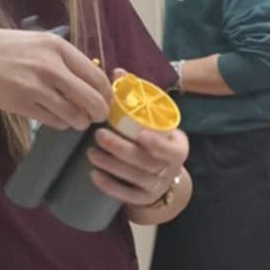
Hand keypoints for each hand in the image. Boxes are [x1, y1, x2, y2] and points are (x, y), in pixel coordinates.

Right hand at [0, 25, 110, 127]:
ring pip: (76, 116)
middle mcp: (50, 66)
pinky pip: (55, 122)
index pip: (98, 77)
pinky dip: (61, 123)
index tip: (105, 100)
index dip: (106, 94)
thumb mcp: (40, 43)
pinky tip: (55, 116)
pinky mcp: (21, 104)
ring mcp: (35, 87)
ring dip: (79, 121)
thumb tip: (96, 83)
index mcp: (58, 47)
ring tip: (74, 117)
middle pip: (93, 100)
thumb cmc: (6, 49)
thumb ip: (67, 60)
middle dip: (98, 113)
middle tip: (95, 116)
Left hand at [87, 75, 188, 207]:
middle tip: (99, 136)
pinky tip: (94, 176)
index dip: (158, 144)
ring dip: (111, 166)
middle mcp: (170, 169)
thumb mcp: (156, 121)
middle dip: (121, 150)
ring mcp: (157, 186)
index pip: (172, 150)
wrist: (162, 172)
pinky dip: (110, 186)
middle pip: (146, 163)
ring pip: (134, 178)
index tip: (141, 135)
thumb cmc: (156, 139)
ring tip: (91, 153)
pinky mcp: (143, 197)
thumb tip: (117, 72)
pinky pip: (127, 196)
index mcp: (178, 148)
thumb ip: (139, 98)